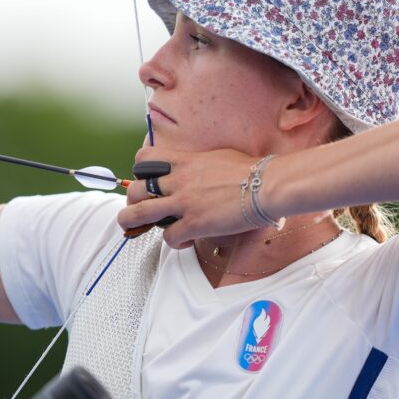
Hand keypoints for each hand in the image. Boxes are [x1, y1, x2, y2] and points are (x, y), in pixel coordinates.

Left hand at [117, 147, 260, 247]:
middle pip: (135, 190)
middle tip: (140, 210)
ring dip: (134, 224)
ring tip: (138, 229)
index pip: (143, 160)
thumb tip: (196, 167)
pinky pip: (168, 237)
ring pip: (140, 214)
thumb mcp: (216, 156)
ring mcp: (184, 203)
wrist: (266, 184)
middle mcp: (178, 181)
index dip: (139, 171)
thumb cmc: (250, 169)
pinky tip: (184, 240)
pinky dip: (173, 242)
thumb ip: (198, 162)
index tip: (146, 180)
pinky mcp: (194, 224)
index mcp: (183, 161)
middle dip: (132, 202)